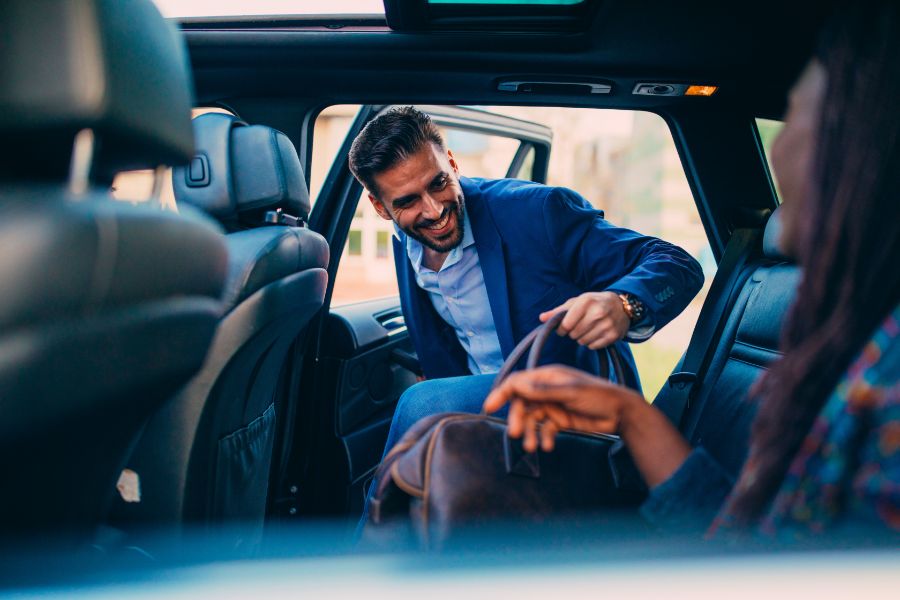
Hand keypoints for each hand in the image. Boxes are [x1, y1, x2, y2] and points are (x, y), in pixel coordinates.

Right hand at [483, 364, 692, 486]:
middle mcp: (547, 390)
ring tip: (531, 447)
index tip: (489, 407)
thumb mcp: (571, 392)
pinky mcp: (560, 419)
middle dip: (517, 418)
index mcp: (548, 377)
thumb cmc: (599, 395)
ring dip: (529, 432)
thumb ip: (544, 391)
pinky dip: (543, 438)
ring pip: (532, 419)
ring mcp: (553, 405)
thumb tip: (518, 386)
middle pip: (522, 404)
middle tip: (515, 434)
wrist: (622, 413)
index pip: (518, 382)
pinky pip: (544, 429)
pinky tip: (548, 446)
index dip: (502, 393)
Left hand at [539, 291, 629, 348]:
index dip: (562, 329)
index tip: (563, 328)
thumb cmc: (593, 303)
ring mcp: (607, 325)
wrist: (622, 306)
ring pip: (582, 342)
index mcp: (586, 301)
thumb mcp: (576, 302)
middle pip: (574, 334)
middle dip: (572, 333)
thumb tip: (541, 318)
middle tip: (578, 326)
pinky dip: (591, 343)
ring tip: (588, 329)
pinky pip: (593, 346)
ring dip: (581, 338)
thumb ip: (558, 311)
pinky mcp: (613, 336)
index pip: (566, 324)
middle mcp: (598, 312)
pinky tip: (596, 333)